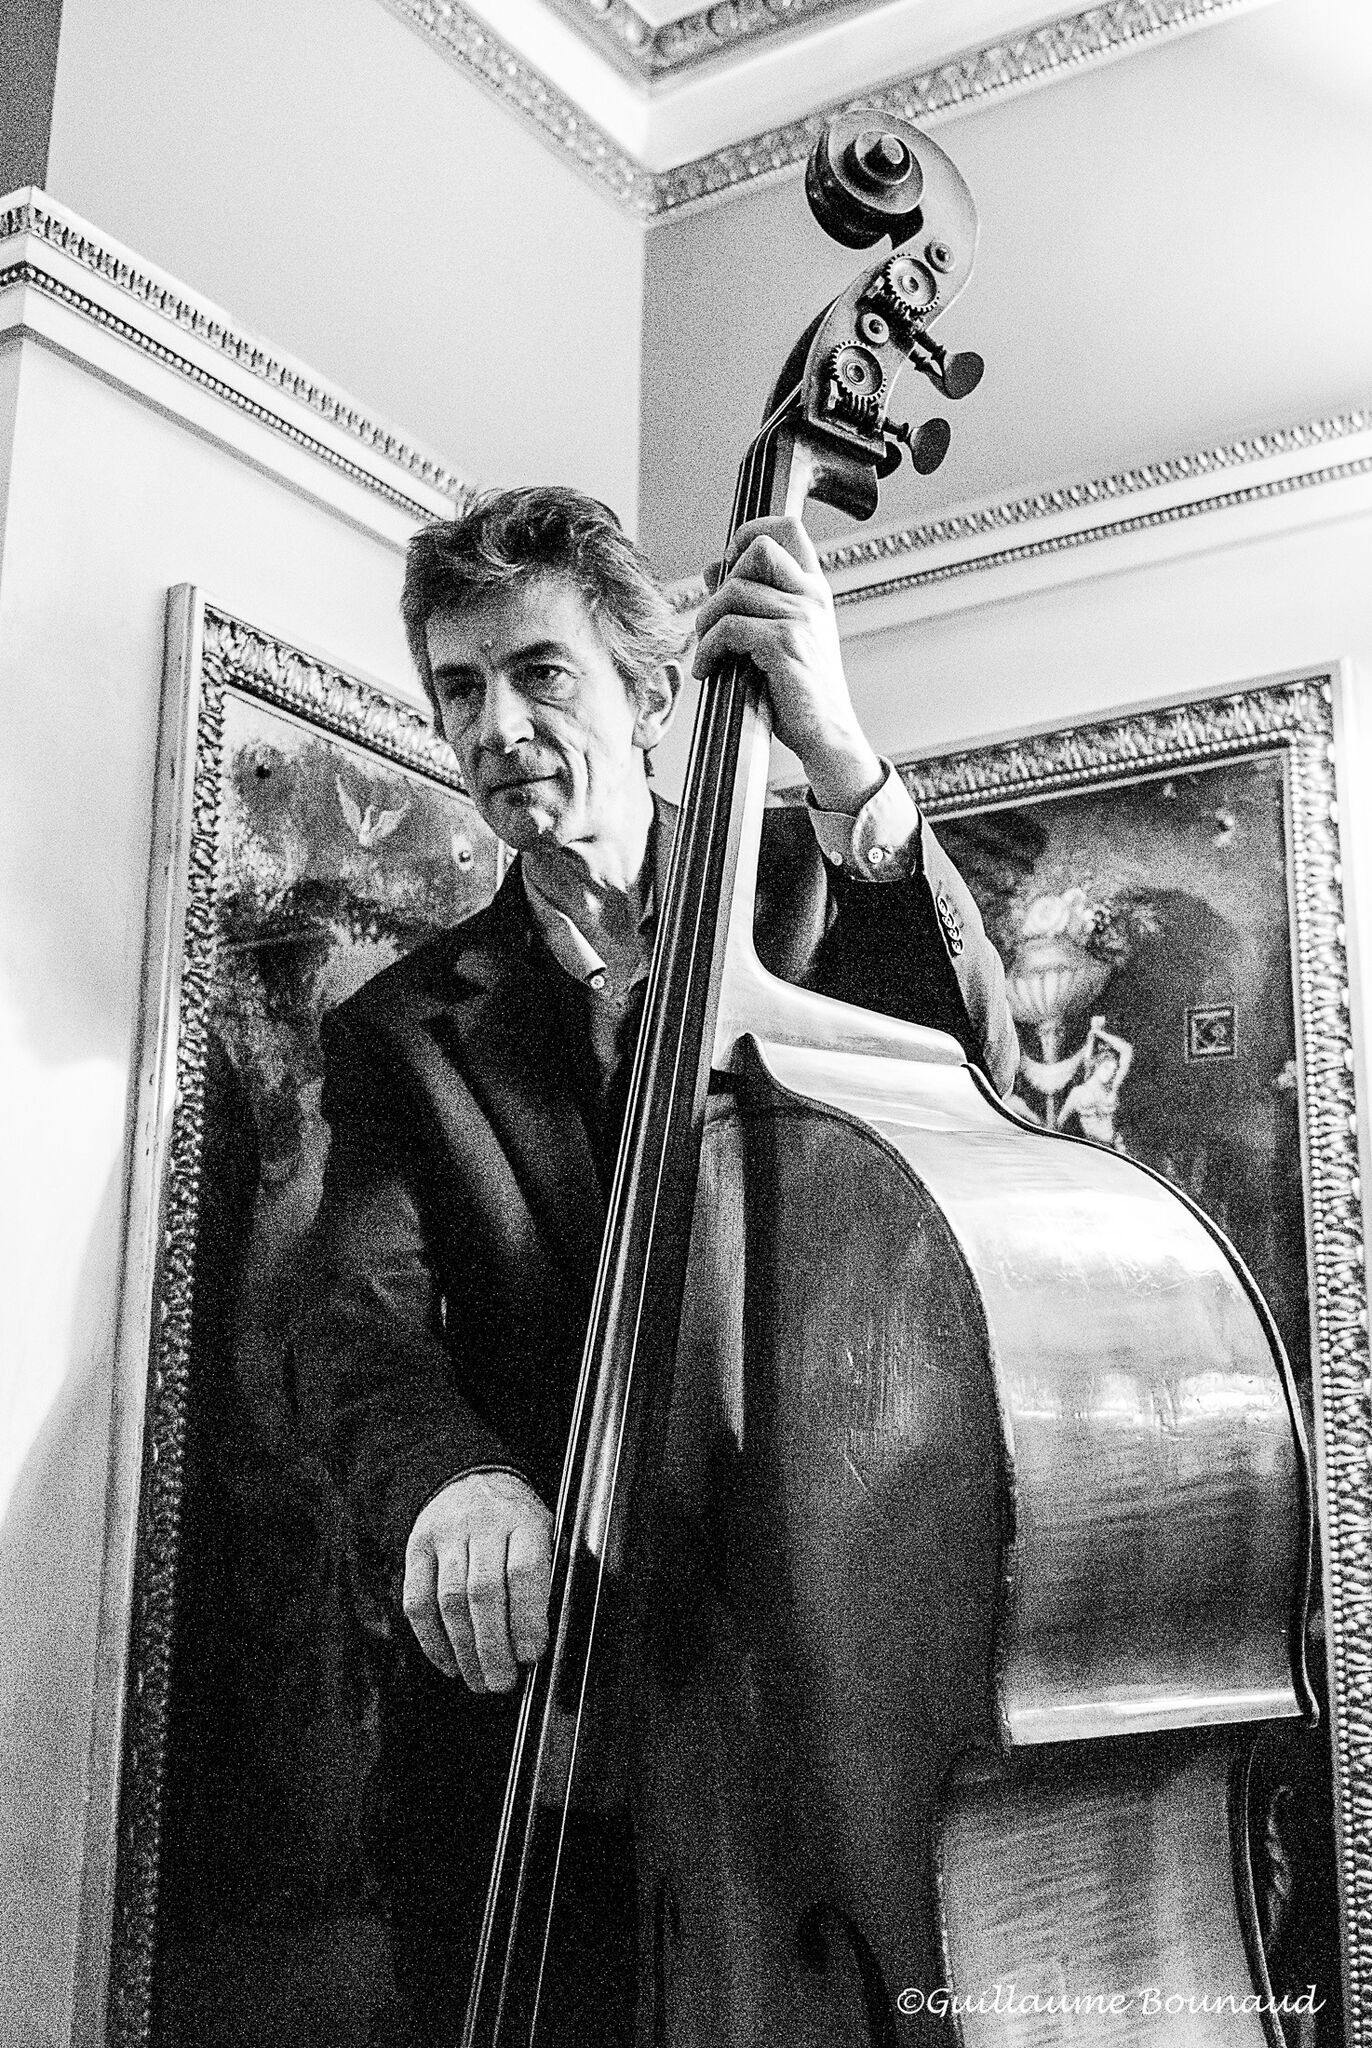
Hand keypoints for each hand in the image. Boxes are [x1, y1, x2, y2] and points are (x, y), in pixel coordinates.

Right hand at [403, 1470, 552, 1692]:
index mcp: (523, 1520)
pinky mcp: (417, 1547)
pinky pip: (417, 1600)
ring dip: (464, 1650)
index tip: (532, 1654)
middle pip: (484, 1592)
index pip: (524, 1571)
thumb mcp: (544, 1531)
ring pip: (450, 1600)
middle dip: (493, 1646)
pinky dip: (431, 1639)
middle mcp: (483, 1523)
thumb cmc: (515, 1519)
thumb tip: (540, 1641)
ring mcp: (446, 1534)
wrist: (472, 1477)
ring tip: (479, 1679)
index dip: (527, 1618)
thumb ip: (545, 1577)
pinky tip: (448, 1662)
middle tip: (502, 1681)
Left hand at [693, 516, 882, 813]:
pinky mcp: (785, 644)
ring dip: (706, 623)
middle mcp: (811, 597)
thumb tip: (712, 569)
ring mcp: (801, 618)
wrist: (826, 733)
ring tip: (705, 651)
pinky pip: (729, 628)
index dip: (750, 531)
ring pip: (734, 591)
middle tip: (711, 620)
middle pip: (758, 550)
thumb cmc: (798, 690)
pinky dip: (708, 650)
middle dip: (723, 581)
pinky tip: (708, 670)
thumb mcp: (777, 637)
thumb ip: (750, 601)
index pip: (787, 529)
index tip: (728, 558)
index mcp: (813, 590)